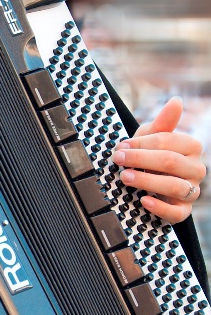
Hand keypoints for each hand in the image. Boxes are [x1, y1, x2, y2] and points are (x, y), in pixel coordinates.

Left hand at [112, 96, 206, 224]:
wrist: (149, 181)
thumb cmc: (150, 155)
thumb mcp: (151, 137)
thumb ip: (163, 122)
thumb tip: (176, 101)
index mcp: (192, 147)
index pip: (168, 142)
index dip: (142, 143)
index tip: (121, 145)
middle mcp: (196, 169)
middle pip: (170, 162)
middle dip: (140, 160)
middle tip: (118, 159)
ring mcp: (191, 191)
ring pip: (175, 186)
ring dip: (147, 181)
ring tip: (125, 177)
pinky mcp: (183, 210)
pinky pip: (177, 213)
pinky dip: (160, 207)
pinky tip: (143, 200)